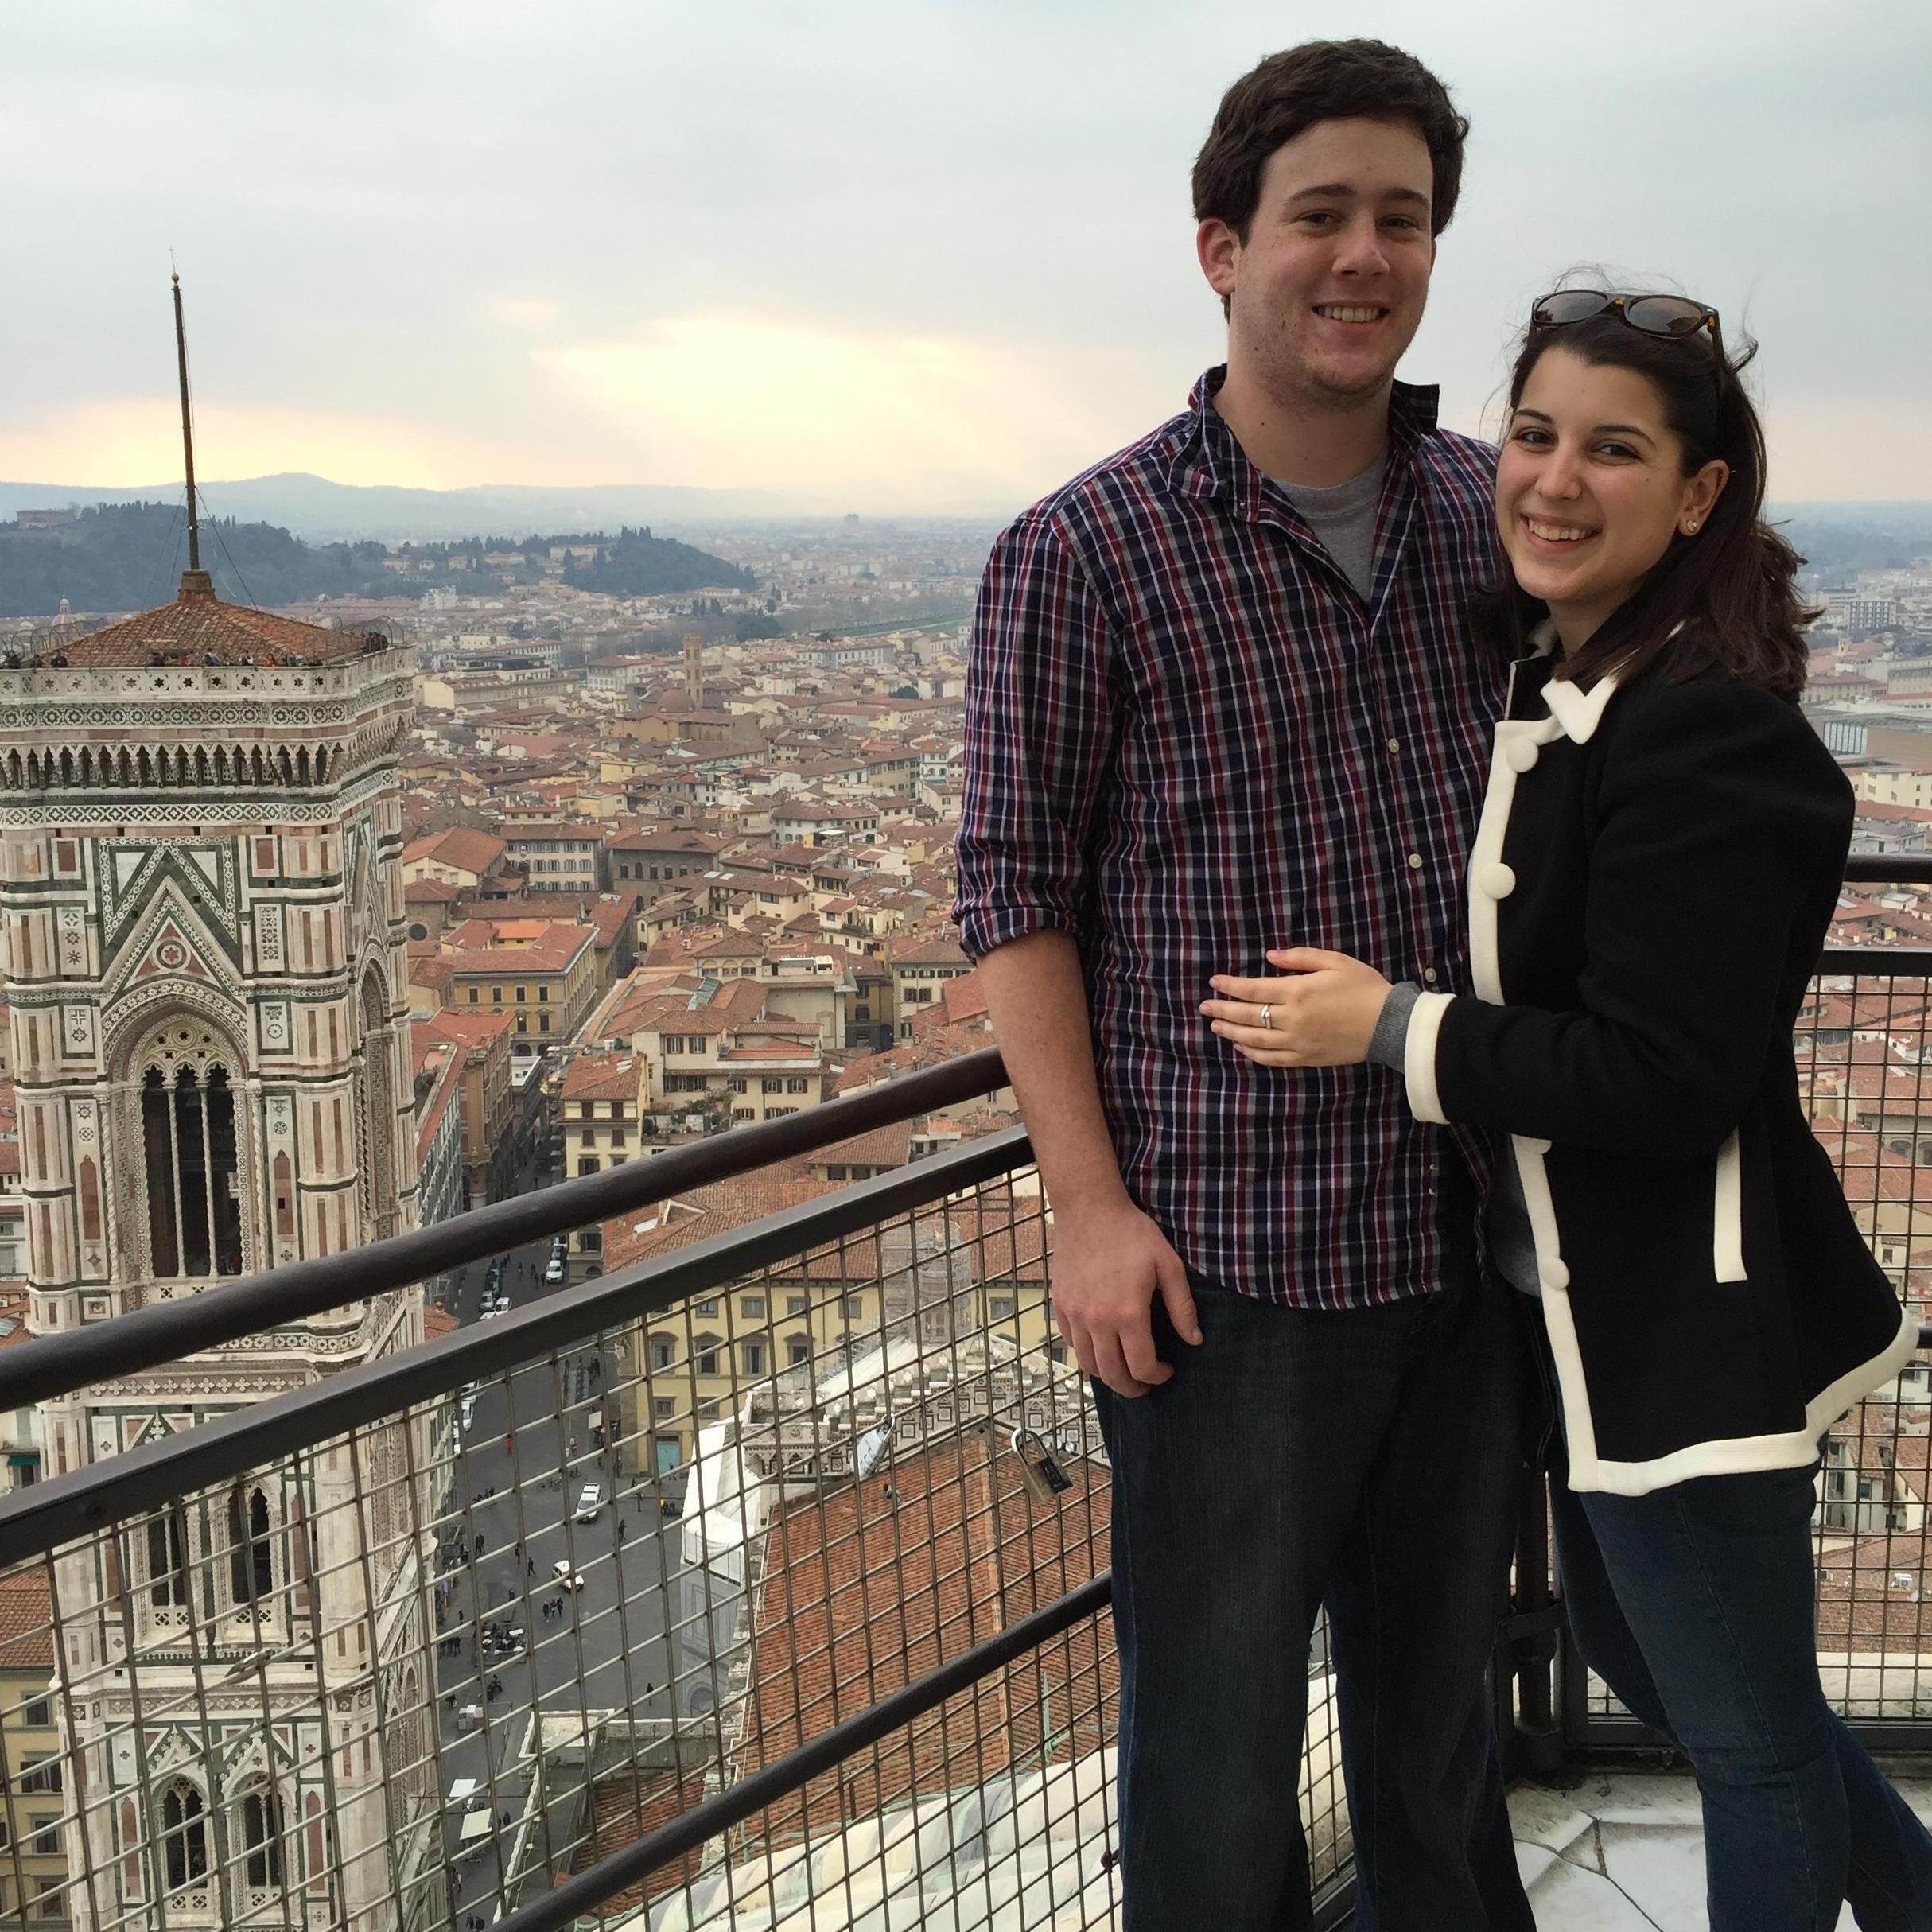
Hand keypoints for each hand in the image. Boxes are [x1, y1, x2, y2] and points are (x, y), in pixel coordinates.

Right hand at [1049, 1196, 1200, 1398]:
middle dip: (1132, 1388)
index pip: (1141, 1366)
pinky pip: (1071, 1343)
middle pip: (1112, 1374)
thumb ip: (1182, 1307)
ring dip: (1107, 1374)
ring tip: (1122, 1371)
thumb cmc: (1132, 1234)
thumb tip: (1195, 1340)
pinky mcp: (1060, 1305)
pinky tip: (1101, 1345)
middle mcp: (1097, 1321)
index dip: (1157, 1376)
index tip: (1167, 1370)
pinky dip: (1086, 1353)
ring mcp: (1074, 1314)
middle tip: (1144, 1385)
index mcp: (1128, 1313)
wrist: (1089, 1209)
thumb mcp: (1168, 1265)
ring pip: (1087, 1364)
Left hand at [1200, 946, 1391, 1067]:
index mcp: (1297, 992)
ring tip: (1216, 1027)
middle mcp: (1292, 1019)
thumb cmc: (1364, 988)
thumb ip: (1299, 957)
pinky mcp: (1306, 1058)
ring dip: (1231, 1033)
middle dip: (1222, 1010)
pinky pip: (1272, 1059)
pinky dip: (1253, 1053)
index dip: (1229, 986)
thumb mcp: (1334, 961)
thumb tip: (1269, 956)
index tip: (1214, 982)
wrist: (1390, 1024)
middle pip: (1247, 1016)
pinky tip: (1242, 1047)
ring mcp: (1297, 1042)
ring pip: (1254, 1040)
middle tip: (1204, 1007)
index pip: (1252, 989)